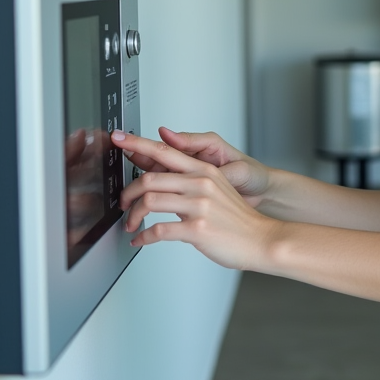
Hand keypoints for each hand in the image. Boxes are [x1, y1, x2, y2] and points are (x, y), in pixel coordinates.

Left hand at [111, 131, 279, 269]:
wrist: (260, 238)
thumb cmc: (237, 218)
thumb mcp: (217, 188)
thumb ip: (192, 180)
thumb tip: (163, 179)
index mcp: (203, 171)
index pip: (164, 151)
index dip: (137, 144)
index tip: (119, 140)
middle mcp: (200, 184)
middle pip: (149, 178)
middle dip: (127, 193)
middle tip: (123, 203)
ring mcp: (199, 206)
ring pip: (149, 202)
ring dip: (133, 216)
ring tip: (131, 224)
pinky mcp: (197, 229)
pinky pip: (158, 230)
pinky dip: (143, 237)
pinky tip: (141, 239)